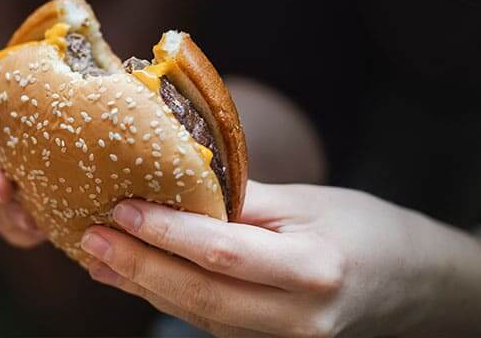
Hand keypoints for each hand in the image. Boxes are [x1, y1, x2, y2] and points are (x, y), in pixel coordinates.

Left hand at [81, 181, 480, 336]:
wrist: (412, 284)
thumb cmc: (366, 230)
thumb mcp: (310, 202)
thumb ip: (244, 200)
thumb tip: (179, 183)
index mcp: (313, 270)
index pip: (224, 253)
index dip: (167, 232)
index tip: (122, 209)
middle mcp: (295, 318)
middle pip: (200, 295)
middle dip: (139, 267)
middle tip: (91, 238)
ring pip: (198, 314)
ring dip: (143, 286)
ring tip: (98, 257)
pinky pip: (208, 320)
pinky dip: (168, 297)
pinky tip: (136, 276)